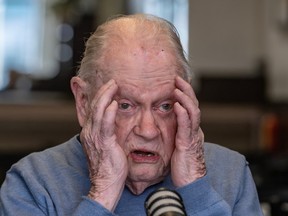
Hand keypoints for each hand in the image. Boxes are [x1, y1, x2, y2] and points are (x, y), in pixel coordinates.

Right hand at [80, 79, 127, 210]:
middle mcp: (89, 132)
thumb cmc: (108, 165)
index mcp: (90, 132)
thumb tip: (113, 121)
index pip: (93, 109)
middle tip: (113, 81)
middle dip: (103, 91)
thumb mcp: (105, 144)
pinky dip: (108, 112)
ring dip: (106, 96)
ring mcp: (95, 137)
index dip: (100, 96)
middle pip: (94, 106)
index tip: (109, 86)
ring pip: (98, 111)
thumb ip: (106, 131)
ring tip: (114, 85)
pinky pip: (105, 125)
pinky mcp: (103, 143)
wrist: (106, 184)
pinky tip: (114, 103)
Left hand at [171, 76, 205, 186]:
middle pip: (192, 105)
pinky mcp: (188, 143)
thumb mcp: (177, 146)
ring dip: (185, 98)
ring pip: (192, 111)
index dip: (184, 94)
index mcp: (190, 130)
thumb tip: (167, 127)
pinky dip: (183, 114)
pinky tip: (176, 105)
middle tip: (177, 78)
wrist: (190, 183)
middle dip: (185, 90)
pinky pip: (186, 126)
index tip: (176, 84)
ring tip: (177, 87)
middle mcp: (194, 130)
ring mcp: (192, 136)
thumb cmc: (182, 166)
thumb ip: (175, 134)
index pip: (189, 108)